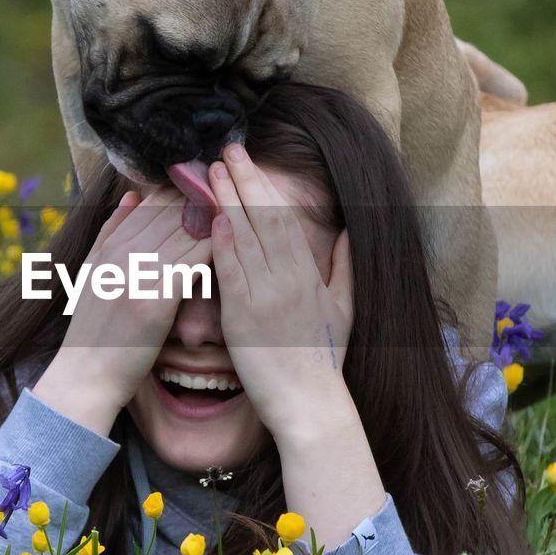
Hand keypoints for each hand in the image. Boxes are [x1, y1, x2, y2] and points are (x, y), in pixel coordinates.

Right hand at [33, 184, 211, 434]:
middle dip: (203, 197)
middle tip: (233, 188)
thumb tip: (133, 195)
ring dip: (215, 218)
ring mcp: (138, 276)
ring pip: (185, 232)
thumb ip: (110, 232)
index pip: (151, 203)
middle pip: (171, 212)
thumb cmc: (94, 329)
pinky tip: (234, 243)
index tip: (209, 183)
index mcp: (109, 246)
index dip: (182, 189)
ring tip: (242, 209)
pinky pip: (192, 263)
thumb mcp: (91, 272)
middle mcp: (122, 255)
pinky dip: (214, 249)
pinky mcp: (156, 301)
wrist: (86, 374)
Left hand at [208, 144, 353, 446]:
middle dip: (244, 180)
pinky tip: (210, 218)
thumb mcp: (345, 307)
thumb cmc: (324, 359)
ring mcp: (267, 295)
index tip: (246, 163)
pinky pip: (231, 270)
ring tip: (209, 173)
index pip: (284, 218)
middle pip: (264, 217)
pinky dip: (221, 241)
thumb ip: (345, 266)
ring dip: (226, 200)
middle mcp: (290, 279)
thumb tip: (346, 231)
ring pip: (246, 237)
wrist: (310, 403)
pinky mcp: (245, 316)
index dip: (264, 186)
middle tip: (225, 151)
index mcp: (310, 274)